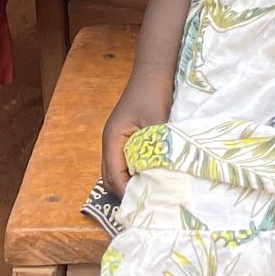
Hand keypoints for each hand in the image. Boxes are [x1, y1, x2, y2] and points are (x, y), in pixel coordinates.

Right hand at [100, 64, 175, 197]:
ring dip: (130, 182)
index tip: (143, 206)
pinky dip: (135, 171)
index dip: (127, 193)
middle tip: (147, 204)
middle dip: (126, 192)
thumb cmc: (153, 93)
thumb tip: (163, 175)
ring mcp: (117, 139)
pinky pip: (126, 160)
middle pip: (111, 177)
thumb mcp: (157, 122)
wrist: (154, 69)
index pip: (114, 176)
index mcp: (112, 140)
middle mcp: (111, 142)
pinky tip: (151, 175)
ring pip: (118, 170)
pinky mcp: (127, 136)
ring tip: (150, 194)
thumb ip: (157, 148)